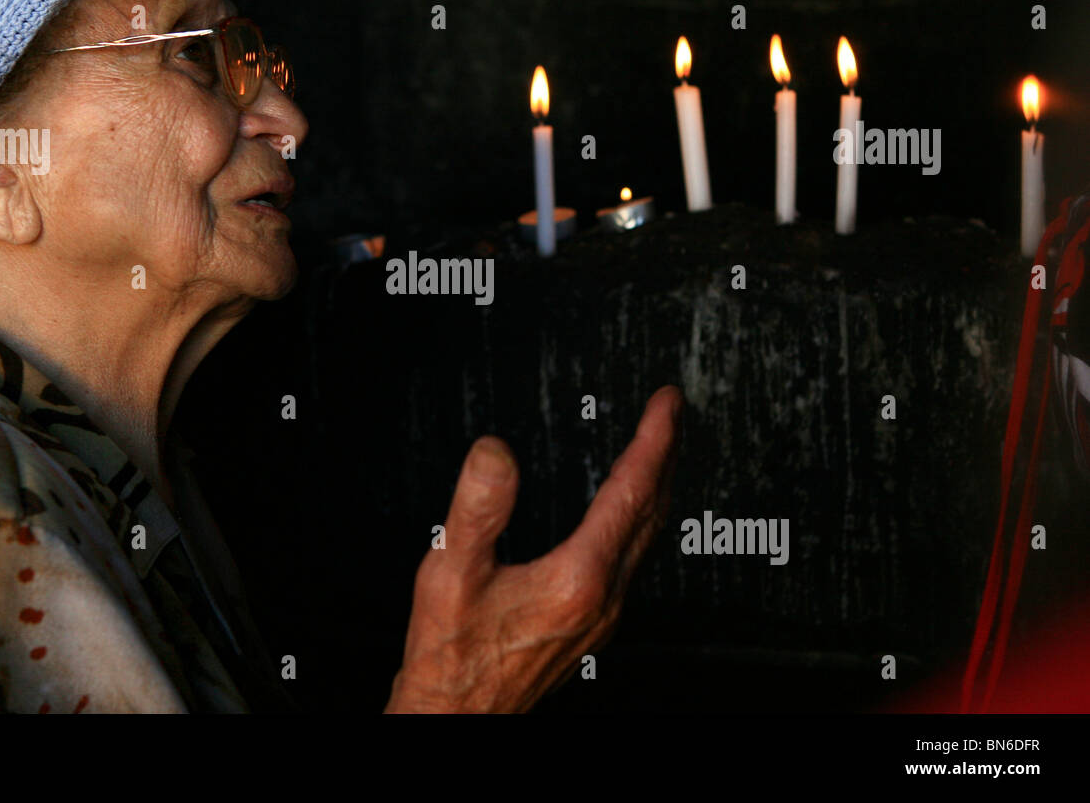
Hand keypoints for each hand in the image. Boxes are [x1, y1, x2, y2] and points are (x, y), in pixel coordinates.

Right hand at [384, 385, 682, 712]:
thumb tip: (496, 452)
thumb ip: (477, 508)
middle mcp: (602, 598)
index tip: (668, 403)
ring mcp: (601, 616)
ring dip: (656, 489)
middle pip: (652, 512)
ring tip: (657, 453)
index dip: (654, 439)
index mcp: (578, 578)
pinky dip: (636, 520)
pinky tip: (623, 515)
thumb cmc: (451, 657)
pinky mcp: (591, 626)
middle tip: (671, 415)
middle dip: (666, 456)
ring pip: (647, 538)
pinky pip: (631, 559)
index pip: (632, 491)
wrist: (456, 718)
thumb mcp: (449, 572)